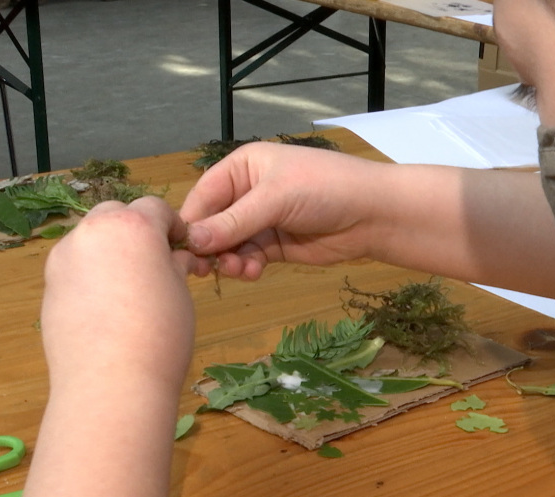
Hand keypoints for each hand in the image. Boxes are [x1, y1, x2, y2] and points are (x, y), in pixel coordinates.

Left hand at [41, 196, 204, 391]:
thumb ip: (174, 265)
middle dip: (135, 230)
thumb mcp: (181, 292)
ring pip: (90, 239)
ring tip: (128, 287)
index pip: (155, 208)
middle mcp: (92, 232)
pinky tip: (106, 308)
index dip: (172, 226)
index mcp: (133, 225)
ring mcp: (64, 258)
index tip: (181, 249)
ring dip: (110, 250)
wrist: (112, 382)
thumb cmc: (161, 333)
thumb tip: (174, 259)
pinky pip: (75, 267)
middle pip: (116, 213)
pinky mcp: (49, 286)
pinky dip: (90, 275)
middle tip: (153, 263)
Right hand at [180, 142, 390, 279]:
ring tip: (239, 269)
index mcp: (243, 167)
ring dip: (229, 260)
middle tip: (203, 270)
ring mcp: (262, 220)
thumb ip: (233, 222)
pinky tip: (253, 272)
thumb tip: (192, 241)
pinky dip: (246, 267)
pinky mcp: (275, 245)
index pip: (204, 195)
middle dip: (210, 246)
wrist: (373, 214)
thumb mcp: (275, 198)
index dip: (192, 222)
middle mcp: (248, 192)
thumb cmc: (325, 189)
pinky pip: (249, 257)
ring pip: (229, 245)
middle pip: (213, 223)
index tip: (181, 248)